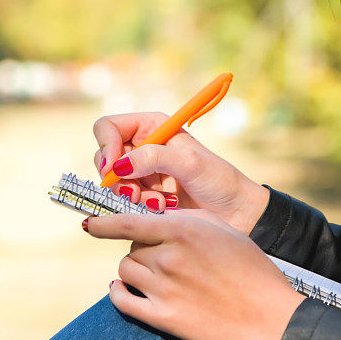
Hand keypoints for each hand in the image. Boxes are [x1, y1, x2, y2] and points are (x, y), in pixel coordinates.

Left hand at [83, 208, 305, 339]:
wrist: (269, 316)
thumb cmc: (252, 269)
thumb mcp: (224, 230)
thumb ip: (188, 220)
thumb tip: (156, 219)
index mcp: (184, 231)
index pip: (128, 222)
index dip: (103, 223)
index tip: (89, 224)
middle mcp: (168, 257)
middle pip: (132, 247)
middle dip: (143, 247)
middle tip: (164, 254)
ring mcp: (163, 289)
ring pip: (126, 270)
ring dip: (135, 269)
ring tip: (155, 273)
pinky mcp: (163, 317)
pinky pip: (122, 300)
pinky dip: (120, 293)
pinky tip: (127, 290)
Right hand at [93, 112, 268, 234]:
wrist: (236, 212)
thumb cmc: (219, 181)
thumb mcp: (189, 163)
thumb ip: (153, 158)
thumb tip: (119, 165)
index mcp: (152, 126)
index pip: (108, 127)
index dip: (106, 146)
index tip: (114, 168)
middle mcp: (143, 147)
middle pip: (104, 157)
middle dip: (117, 178)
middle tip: (136, 193)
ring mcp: (142, 173)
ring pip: (113, 183)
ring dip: (131, 196)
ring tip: (159, 204)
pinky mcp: (144, 196)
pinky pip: (123, 201)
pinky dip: (137, 208)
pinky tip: (161, 209)